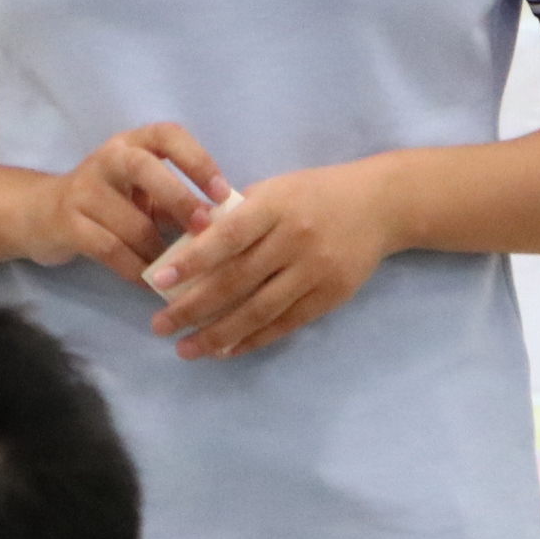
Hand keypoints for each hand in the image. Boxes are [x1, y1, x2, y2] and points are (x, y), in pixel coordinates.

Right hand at [17, 123, 230, 280]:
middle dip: (179, 199)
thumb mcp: (141, 191)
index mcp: (133, 143)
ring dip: (159, 250)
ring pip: (129, 221)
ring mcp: (84, 190)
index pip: (168, 135)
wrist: (39, 214)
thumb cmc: (107, 201)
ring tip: (182, 271)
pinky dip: (136, 270)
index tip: (223, 192)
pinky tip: (153, 285)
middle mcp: (108, 158)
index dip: (198, 160)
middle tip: (205, 228)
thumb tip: (226, 226)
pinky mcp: (68, 223)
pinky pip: (110, 249)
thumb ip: (177, 201)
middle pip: (144, 169)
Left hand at [141, 162, 396, 360]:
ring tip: (187, 348)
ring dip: (218, 333)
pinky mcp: (331, 295)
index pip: (228, 237)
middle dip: (194, 307)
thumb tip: (190, 250)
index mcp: (276, 206)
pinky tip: (226, 349)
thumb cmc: (315, 193)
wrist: (381, 204)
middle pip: (237, 280)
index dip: (192, 261)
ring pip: (259, 309)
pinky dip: (253, 339)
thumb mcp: (275, 189)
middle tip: (160, 326)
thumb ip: (238, 217)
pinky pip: (285, 324)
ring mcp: (315, 270)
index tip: (159, 282)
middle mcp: (295, 239)